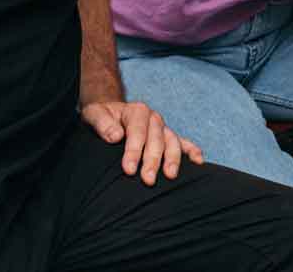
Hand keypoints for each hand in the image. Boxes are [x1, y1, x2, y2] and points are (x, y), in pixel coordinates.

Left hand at [81, 100, 203, 185]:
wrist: (111, 112)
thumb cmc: (101, 116)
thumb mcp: (94, 113)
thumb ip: (102, 123)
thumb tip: (115, 136)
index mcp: (136, 111)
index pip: (137, 132)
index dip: (134, 151)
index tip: (129, 170)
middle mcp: (153, 118)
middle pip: (156, 139)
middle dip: (153, 160)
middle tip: (148, 180)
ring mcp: (162, 127)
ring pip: (171, 142)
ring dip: (172, 159)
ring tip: (170, 176)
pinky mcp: (167, 136)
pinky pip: (183, 142)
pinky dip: (192, 151)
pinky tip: (198, 162)